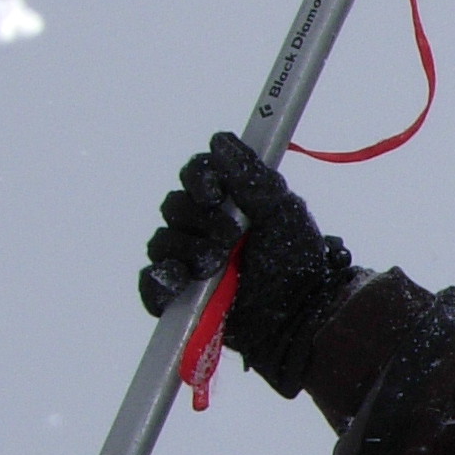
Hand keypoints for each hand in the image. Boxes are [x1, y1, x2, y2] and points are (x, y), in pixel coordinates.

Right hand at [138, 132, 356, 393]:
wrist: (301, 314)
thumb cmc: (297, 261)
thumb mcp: (283, 212)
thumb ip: (251, 177)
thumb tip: (220, 140)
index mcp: (228, 201)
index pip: (195, 174)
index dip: (199, 179)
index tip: (215, 193)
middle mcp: (203, 226)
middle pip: (175, 207)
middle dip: (201, 221)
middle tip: (231, 238)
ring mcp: (189, 261)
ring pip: (162, 242)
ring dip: (188, 250)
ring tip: (217, 265)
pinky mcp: (181, 295)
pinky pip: (152, 283)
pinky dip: (160, 282)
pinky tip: (181, 282)